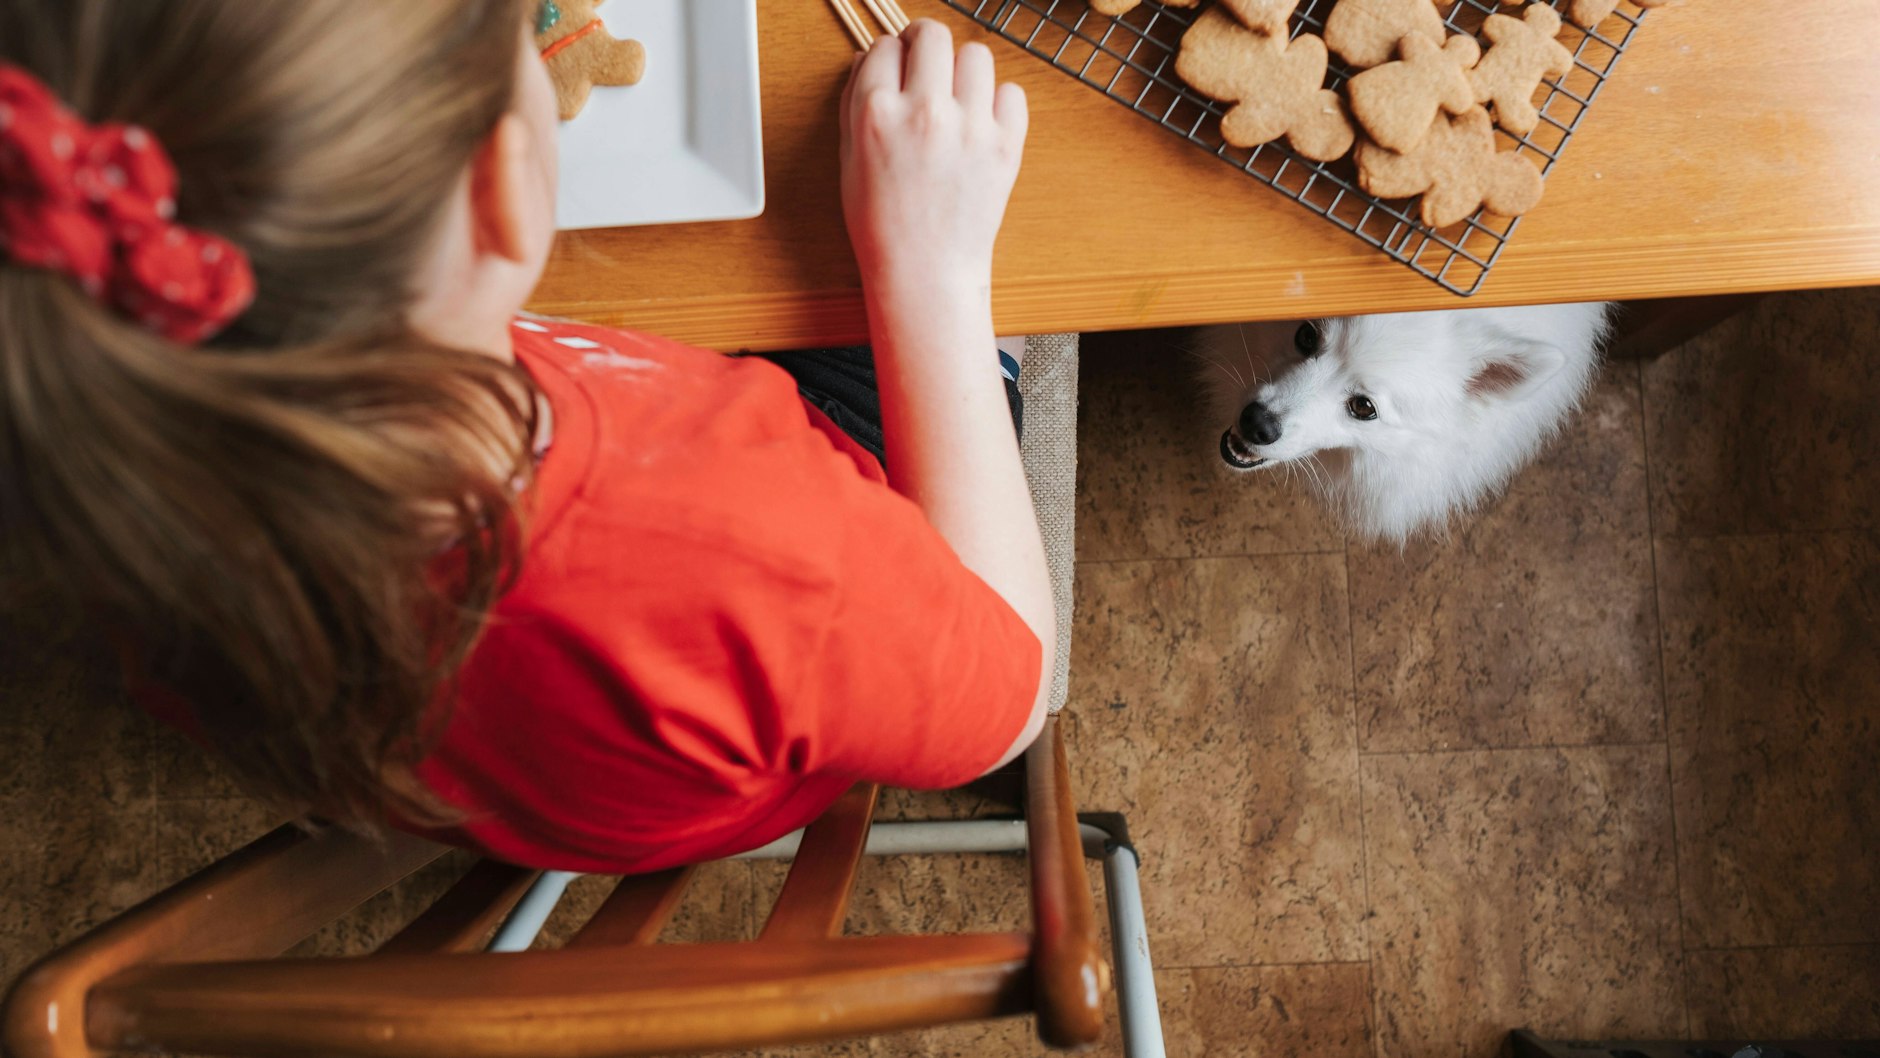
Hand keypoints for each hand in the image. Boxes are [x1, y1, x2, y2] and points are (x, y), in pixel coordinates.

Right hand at [840, 20, 1028, 299]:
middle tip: (926, 63)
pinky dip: (997, 101)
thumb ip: (855, 102)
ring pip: (976, 54)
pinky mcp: (1004, 145)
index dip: (889, 55)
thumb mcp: (848, 159)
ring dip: (962, 68)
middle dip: (925, 43)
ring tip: (955, 95)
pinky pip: (1011, 92)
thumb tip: (870, 58)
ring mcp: (969, 127)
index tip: (894, 69)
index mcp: (876, 113)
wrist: (924, 270)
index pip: (885, 46)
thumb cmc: (881, 223)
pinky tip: (980, 121)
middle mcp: (924, 111)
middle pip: (933, 35)